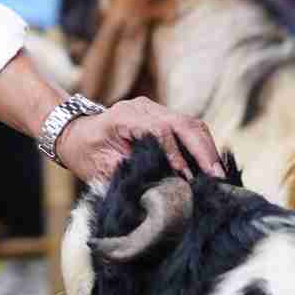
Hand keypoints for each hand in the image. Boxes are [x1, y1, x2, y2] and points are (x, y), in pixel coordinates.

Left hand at [53, 99, 222, 189]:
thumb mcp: (99, 167)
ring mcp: (155, 110)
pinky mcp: (162, 118)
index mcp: (124, 116)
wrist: (74, 134)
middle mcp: (143, 108)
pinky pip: (188, 129)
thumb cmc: (83, 152)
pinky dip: (202, 146)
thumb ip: (129, 172)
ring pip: (191, 124)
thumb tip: (162, 186)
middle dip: (204, 150)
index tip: (187, 178)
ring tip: (220, 175)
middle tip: (218, 177)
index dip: (177, 154)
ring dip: (207, 149)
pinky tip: (211, 166)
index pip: (160, 130)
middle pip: (184, 122)